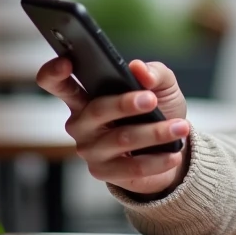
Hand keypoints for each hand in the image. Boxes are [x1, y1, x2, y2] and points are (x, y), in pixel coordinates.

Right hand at [36, 57, 190, 196]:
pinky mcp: (103, 172)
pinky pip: (130, 167)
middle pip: (96, 109)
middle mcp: (81, 122)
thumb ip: (153, 72)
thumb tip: (139, 69)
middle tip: (151, 99)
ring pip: (120, 138)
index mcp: (86, 95)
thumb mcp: (161, 85)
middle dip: (125, 103)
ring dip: (154, 133)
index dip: (55, 72)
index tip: (68, 62)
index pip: (57, 82)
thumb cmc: (156, 111)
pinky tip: (173, 153)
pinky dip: (156, 160)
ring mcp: (90, 149)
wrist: (170, 149)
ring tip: (180, 127)